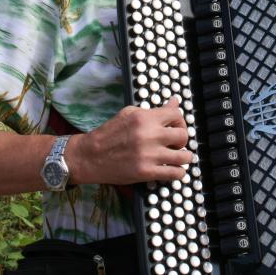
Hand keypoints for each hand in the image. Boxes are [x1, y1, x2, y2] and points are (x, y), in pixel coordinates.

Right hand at [68, 98, 191, 184]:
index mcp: (145, 118)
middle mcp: (149, 135)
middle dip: (182, 139)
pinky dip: (178, 172)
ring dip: (185, 157)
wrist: (90, 156)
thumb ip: (154, 110)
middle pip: (183, 135)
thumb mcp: (129, 113)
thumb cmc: (109, 133)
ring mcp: (149, 155)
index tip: (175, 126)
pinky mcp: (146, 173)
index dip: (179, 121)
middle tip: (177, 143)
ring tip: (180, 157)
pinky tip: (173, 169)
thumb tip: (174, 103)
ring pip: (184, 156)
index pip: (176, 115)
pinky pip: (175, 174)